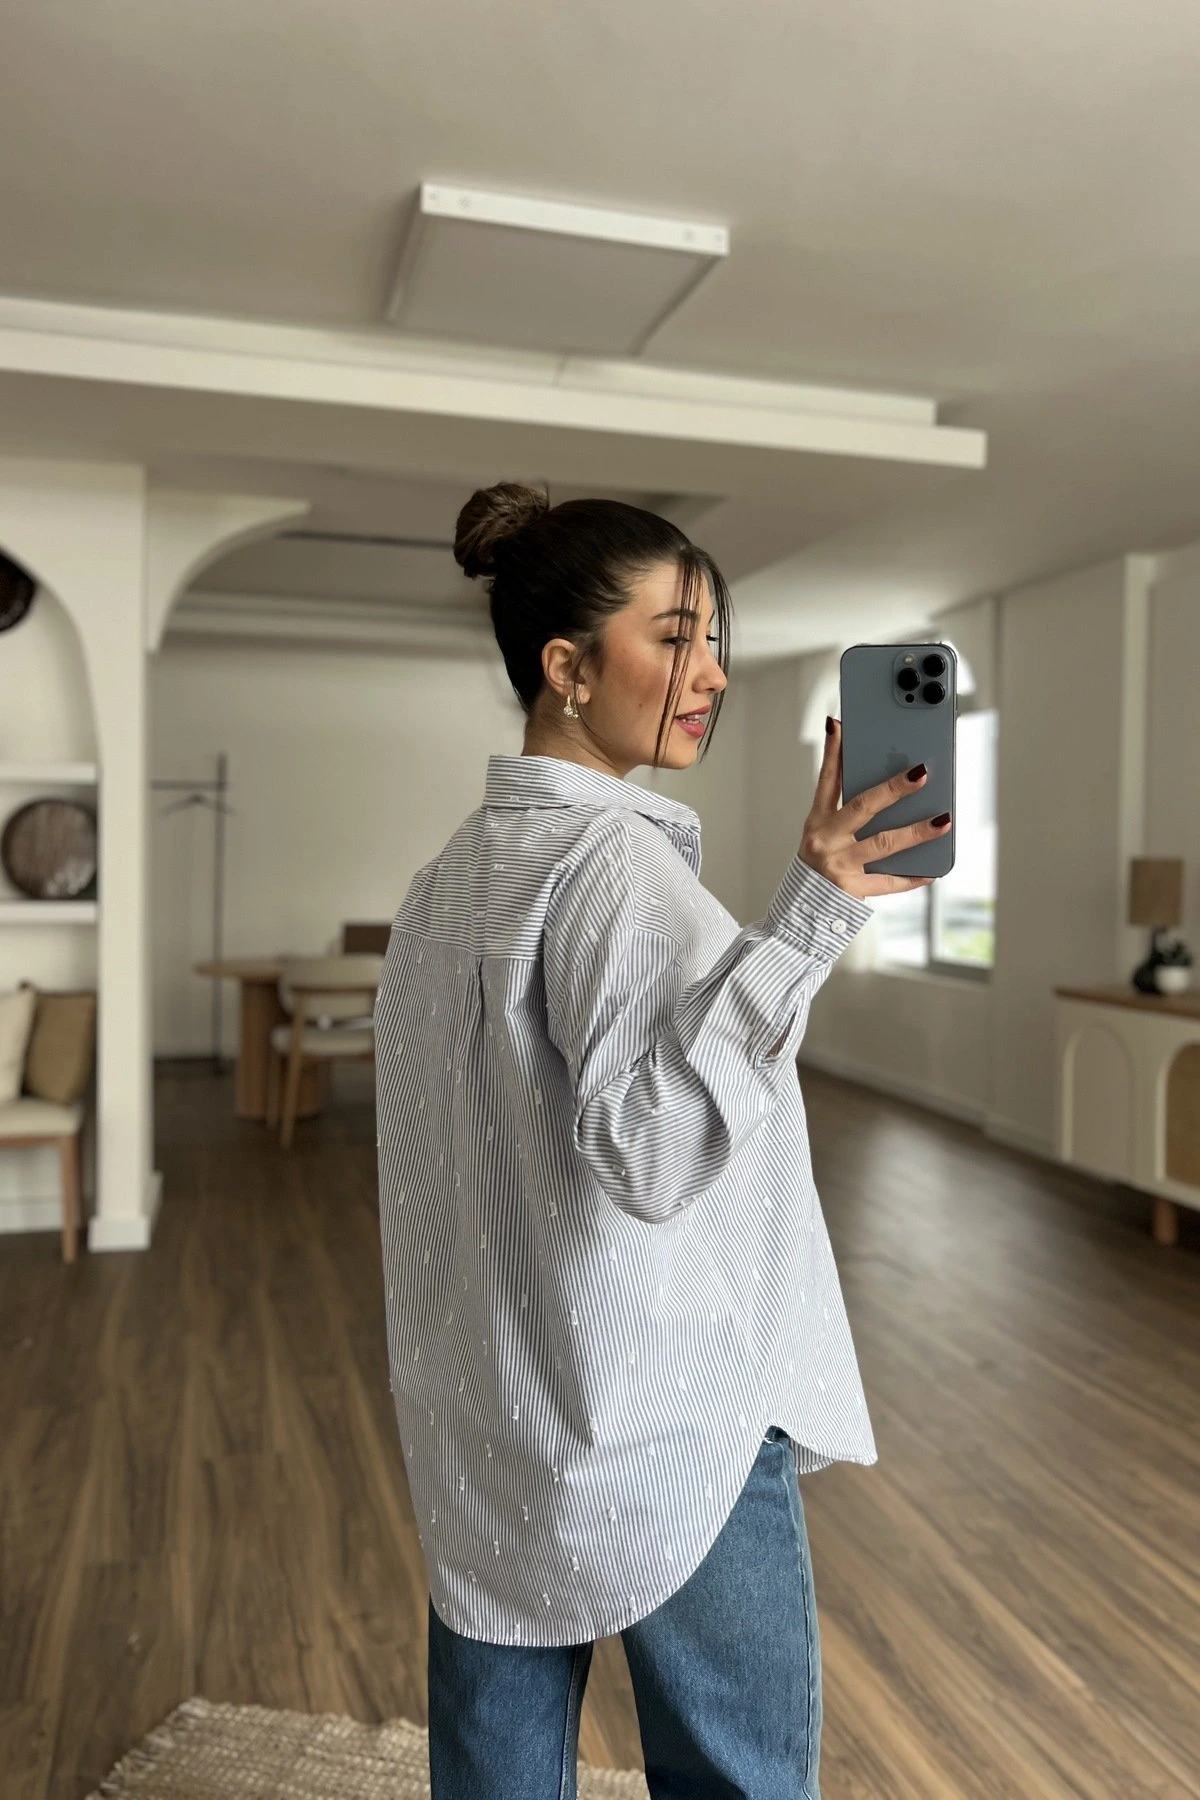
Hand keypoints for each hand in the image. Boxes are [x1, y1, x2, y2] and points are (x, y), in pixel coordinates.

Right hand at [798, 717, 949, 898]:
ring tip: (943, 821)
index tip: (841, 726)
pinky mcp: (851, 890)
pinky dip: (912, 877)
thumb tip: (887, 788)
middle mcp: (825, 840)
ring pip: (883, 843)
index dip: (834, 752)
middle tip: (922, 774)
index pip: (827, 779)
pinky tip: (932, 871)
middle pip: (863, 807)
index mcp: (817, 821)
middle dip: (894, 789)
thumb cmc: (819, 867)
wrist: (799, 912)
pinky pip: (889, 882)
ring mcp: (839, 864)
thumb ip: (846, 813)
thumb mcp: (823, 835)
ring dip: (916, 832)